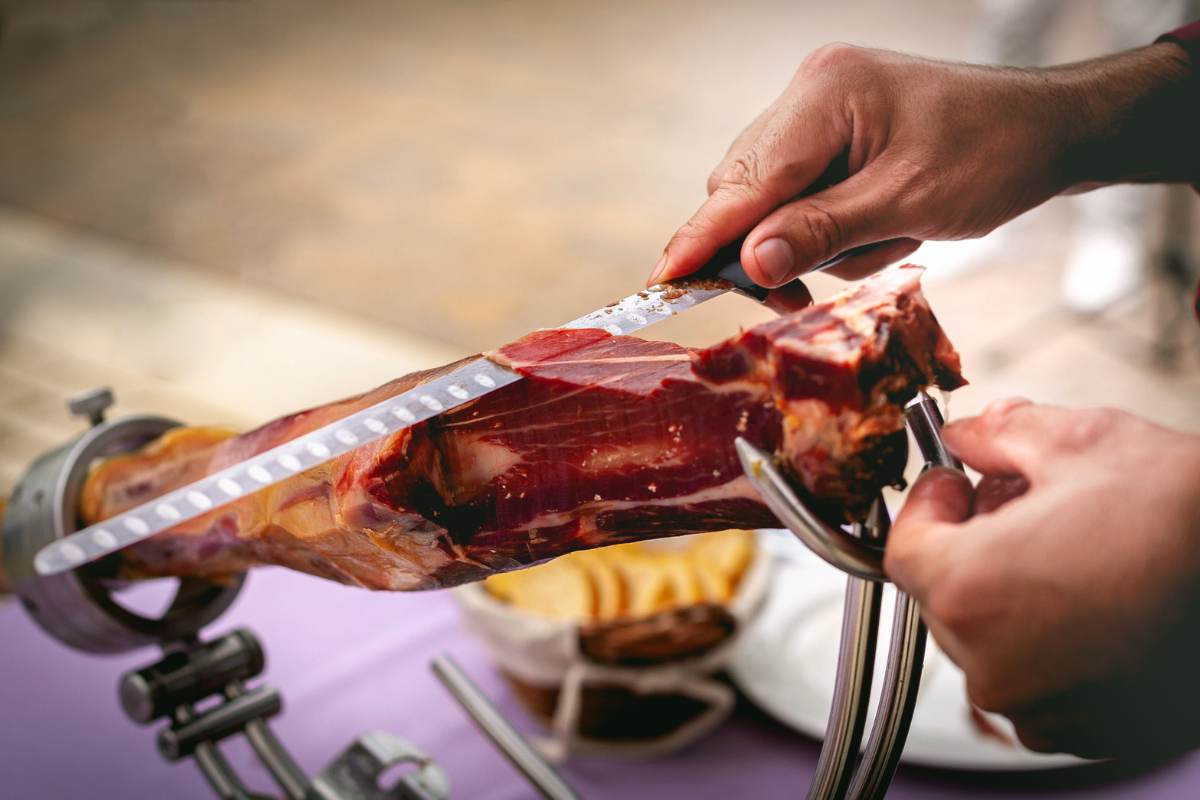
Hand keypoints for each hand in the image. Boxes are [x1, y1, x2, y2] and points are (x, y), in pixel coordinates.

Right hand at [649, 42, 1195, 287]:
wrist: (1046, 132)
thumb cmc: (992, 155)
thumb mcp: (906, 203)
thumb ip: (821, 232)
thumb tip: (749, 263)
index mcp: (827, 95)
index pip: (747, 180)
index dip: (703, 235)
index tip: (662, 279)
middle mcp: (811, 94)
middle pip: (746, 189)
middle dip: (772, 247)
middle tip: (794, 298)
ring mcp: (820, 112)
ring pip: (770, 201)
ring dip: (815, 242)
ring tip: (885, 238)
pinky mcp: (833, 134)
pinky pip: (799, 196)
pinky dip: (829, 229)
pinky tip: (879, 227)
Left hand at [886, 399, 1199, 758]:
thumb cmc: (1183, 517)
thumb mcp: (1077, 441)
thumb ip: (996, 435)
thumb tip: (967, 435)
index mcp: (970, 591)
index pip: (904, 548)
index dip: (927, 506)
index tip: (953, 484)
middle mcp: (994, 665)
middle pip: (944, 595)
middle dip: (970, 543)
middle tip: (1013, 503)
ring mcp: (1042, 708)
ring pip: (989, 640)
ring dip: (1009, 592)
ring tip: (1065, 547)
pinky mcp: (1090, 730)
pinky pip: (1036, 681)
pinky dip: (1049, 640)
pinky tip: (1094, 598)